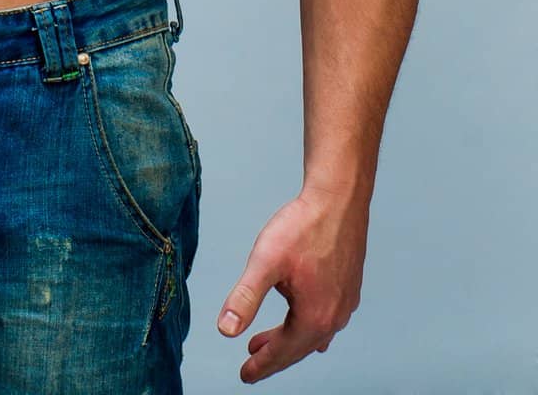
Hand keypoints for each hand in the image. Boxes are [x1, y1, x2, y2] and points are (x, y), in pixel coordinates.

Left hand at [217, 186, 367, 382]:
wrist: (338, 199)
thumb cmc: (304, 227)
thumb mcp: (265, 261)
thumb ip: (245, 297)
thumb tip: (226, 330)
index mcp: (314, 317)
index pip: (283, 352)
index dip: (261, 365)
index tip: (244, 375)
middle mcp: (334, 316)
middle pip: (299, 347)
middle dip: (273, 357)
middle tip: (250, 364)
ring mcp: (345, 302)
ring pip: (313, 333)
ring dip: (288, 340)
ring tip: (264, 341)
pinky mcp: (349, 286)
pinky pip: (326, 317)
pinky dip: (308, 325)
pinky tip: (303, 322)